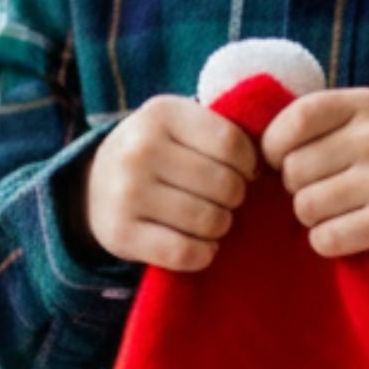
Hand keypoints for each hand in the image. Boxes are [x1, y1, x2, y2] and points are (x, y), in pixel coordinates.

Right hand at [78, 94, 259, 271]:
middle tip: (224, 199)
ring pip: (210, 221)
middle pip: (226, 185)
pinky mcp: (120, 234)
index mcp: (162, 114)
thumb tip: (275, 155)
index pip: (233, 144)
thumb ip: (224, 128)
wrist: (94, 183)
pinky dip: (203, 254)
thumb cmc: (159, 152)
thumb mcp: (182, 124)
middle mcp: (139, 150)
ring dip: (221, 226)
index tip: (243, 172)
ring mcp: (126, 193)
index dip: (249, 165)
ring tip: (211, 219)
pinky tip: (199, 245)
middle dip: (236, 197)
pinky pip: (185, 253)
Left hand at [259, 87, 368, 259]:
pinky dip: (326, 239)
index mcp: (364, 104)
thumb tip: (244, 147)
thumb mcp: (352, 115)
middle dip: (295, 184)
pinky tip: (346, 226)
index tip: (281, 157)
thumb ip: (306, 119)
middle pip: (294, 170)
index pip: (293, 122)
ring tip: (334, 205)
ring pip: (305, 207)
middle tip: (319, 183)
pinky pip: (325, 239)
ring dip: (310, 214)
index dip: (274, 146)